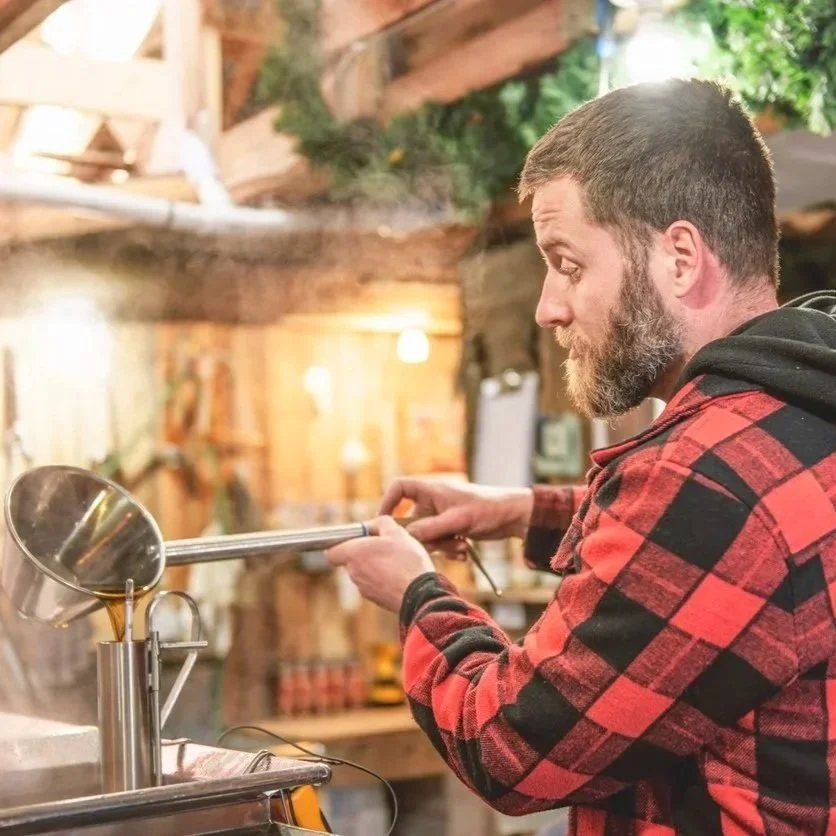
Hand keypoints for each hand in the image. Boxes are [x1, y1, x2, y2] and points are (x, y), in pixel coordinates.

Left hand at [326, 516, 435, 611]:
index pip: (331, 552)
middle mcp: (354, 572)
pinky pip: (374, 584)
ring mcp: (363, 588)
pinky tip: (400, 574)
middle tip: (384, 545)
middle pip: (350, 560)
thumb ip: (381, 522)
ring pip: (363, 572)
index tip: (357, 538)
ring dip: (374, 565)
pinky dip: (383, 578)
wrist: (420, 594)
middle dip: (363, 552)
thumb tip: (373, 524)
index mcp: (354, 554)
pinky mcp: (375, 599)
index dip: (341, 543)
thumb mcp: (397, 532)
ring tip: (396, 560)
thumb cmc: (407, 561)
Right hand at [379, 478, 532, 556]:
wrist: (514, 516)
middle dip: (423, 537)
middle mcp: (434, 502)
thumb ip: (431, 528)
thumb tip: (406, 537)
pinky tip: (463, 552)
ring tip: (458, 547)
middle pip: (411, 520)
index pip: (400, 488)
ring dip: (439, 546)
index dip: (388, 502)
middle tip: (437, 545)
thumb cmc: (488, 509)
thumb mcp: (458, 520)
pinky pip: (439, 542)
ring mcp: (442, 516)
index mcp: (432, 490)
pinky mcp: (451, 529)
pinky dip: (448, 549)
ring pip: (426, 535)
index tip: (384, 522)